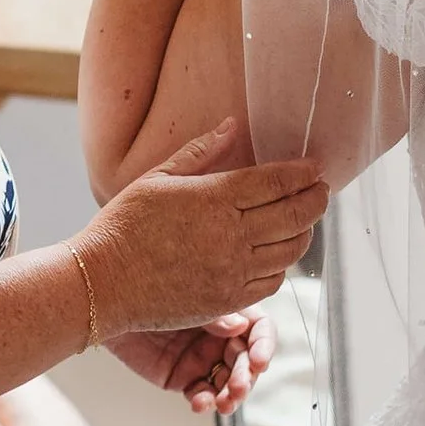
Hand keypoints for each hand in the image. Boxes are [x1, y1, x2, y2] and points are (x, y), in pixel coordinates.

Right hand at [76, 121, 326, 340]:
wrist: (102, 283)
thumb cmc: (122, 226)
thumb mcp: (157, 177)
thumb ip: (200, 152)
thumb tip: (232, 125)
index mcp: (214, 197)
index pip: (277, 181)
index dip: (304, 173)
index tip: (316, 168)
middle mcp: (230, 235)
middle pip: (294, 215)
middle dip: (316, 200)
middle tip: (322, 192)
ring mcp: (232, 270)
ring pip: (290, 250)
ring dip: (304, 233)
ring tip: (305, 222)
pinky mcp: (228, 300)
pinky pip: (272, 282)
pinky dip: (283, 266)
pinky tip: (279, 255)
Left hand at [109, 312, 277, 415]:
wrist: (111, 303)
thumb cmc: (150, 290)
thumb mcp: (188, 298)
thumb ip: (215, 315)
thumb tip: (242, 327)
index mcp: (230, 312)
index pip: (259, 330)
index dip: (264, 346)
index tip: (259, 360)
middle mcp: (221, 337)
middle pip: (246, 362)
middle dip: (245, 377)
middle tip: (238, 388)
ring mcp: (203, 360)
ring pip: (228, 384)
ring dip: (231, 396)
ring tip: (225, 403)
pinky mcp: (184, 378)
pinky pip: (202, 395)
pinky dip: (205, 401)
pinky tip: (200, 403)